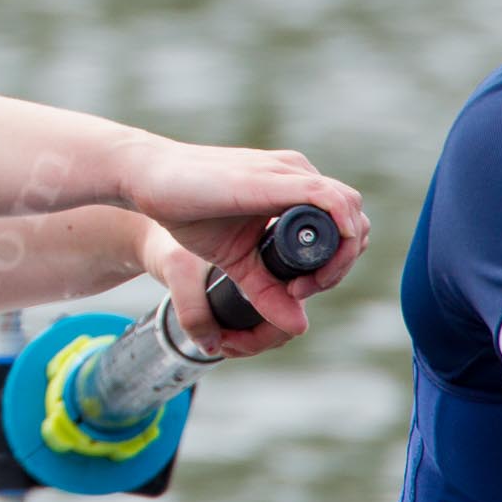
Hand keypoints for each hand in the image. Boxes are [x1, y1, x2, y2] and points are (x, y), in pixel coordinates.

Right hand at [119, 135, 368, 348]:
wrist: (147, 179)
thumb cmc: (185, 210)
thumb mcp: (234, 260)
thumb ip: (265, 290)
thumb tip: (298, 328)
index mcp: (291, 191)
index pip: (341, 228)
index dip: (334, 266)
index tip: (297, 291)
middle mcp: (296, 175)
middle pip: (354, 222)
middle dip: (340, 265)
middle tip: (299, 291)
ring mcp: (288, 173)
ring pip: (350, 211)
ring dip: (340, 256)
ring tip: (300, 284)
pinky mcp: (276, 177)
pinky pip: (331, 199)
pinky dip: (339, 230)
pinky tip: (316, 259)